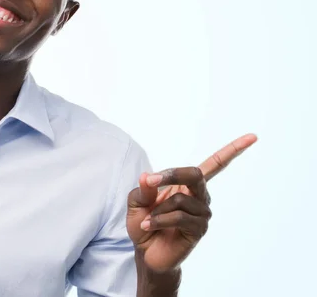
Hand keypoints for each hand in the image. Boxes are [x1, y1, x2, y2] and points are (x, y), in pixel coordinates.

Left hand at [127, 133, 256, 272]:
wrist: (147, 253)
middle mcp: (199, 196)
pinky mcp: (199, 229)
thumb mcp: (136, 201)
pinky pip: (178, 216)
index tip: (253, 137)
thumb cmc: (144, 222)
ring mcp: (202, 213)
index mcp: (187, 184)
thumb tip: (148, 177)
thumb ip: (142, 188)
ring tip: (150, 220)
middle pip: (195, 174)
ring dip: (158, 209)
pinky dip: (159, 220)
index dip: (233, 150)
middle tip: (152, 180)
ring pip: (179, 198)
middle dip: (171, 175)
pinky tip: (150, 226)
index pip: (214, 164)